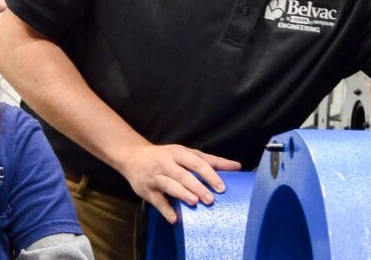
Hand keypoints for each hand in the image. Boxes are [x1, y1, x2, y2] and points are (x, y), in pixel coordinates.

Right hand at [116, 144, 241, 223]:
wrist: (133, 157)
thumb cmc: (166, 156)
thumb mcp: (186, 153)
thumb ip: (211, 161)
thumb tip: (237, 167)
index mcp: (177, 153)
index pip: (196, 162)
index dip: (209, 174)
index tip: (221, 187)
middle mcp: (165, 163)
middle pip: (183, 175)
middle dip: (197, 187)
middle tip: (211, 199)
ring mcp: (155, 177)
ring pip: (169, 185)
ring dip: (182, 194)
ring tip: (194, 202)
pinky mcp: (146, 190)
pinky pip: (157, 201)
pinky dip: (166, 210)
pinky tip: (175, 219)